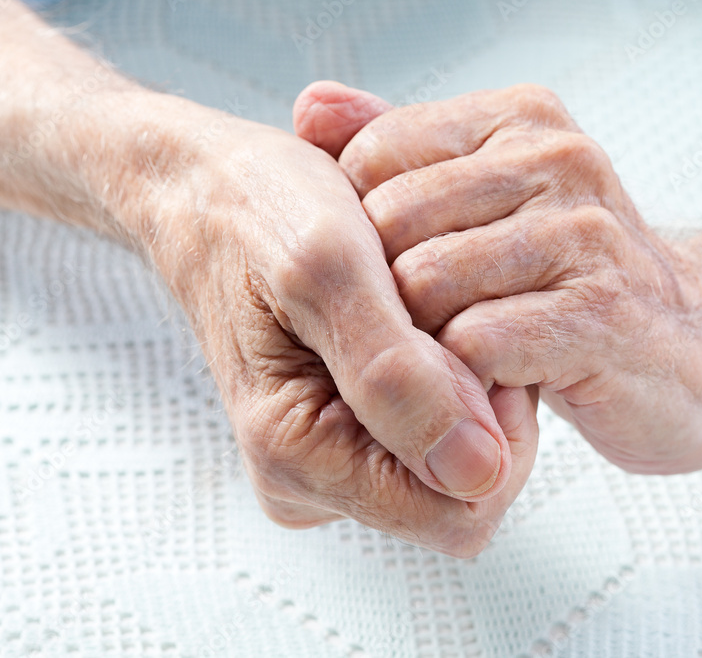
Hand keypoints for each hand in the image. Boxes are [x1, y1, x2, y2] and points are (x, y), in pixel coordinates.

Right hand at [116, 89, 537, 555]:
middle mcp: (313, 476)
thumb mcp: (328, 270)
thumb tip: (474, 473)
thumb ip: (397, 377)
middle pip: (463, 488)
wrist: (209, 187)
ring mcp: (331, 456)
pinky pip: (439, 425)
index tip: (467, 341)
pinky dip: (448, 368)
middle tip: (432, 311)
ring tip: (411, 305)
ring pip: (458, 455)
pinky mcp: (347, 430)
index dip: (492, 431)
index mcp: (297, 457)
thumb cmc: (254, 210)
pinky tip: (412, 316)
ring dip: (463, 378)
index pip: (458, 513)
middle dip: (478, 401)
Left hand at [295, 83, 701, 473]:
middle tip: (425, 333)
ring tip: (461, 362)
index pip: (372, 156)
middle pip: (388, 223)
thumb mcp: (493, 200)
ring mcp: (585, 235)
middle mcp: (557, 161)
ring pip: (425, 283)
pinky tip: (496, 389)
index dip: (363, 233)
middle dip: (389, 293)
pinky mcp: (602, 314)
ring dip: (427, 341)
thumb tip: (310, 106)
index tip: (399, 278)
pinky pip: (477, 344)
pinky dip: (466, 381)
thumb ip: (403, 149)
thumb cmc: (581, 282)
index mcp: (521, 120)